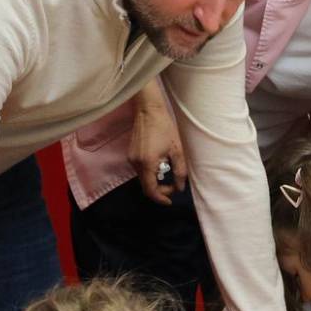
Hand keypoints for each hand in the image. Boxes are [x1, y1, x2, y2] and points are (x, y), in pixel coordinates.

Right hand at [127, 84, 186, 205]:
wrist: (149, 109)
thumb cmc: (165, 127)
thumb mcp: (177, 150)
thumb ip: (180, 171)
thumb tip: (180, 187)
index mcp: (147, 163)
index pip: (150, 190)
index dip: (161, 198)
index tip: (170, 200)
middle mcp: (135, 163)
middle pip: (145, 186)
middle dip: (160, 190)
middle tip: (173, 186)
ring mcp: (131, 158)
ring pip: (142, 178)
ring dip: (155, 181)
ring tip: (169, 173)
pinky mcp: (130, 153)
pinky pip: (140, 170)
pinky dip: (150, 173)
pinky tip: (160, 165)